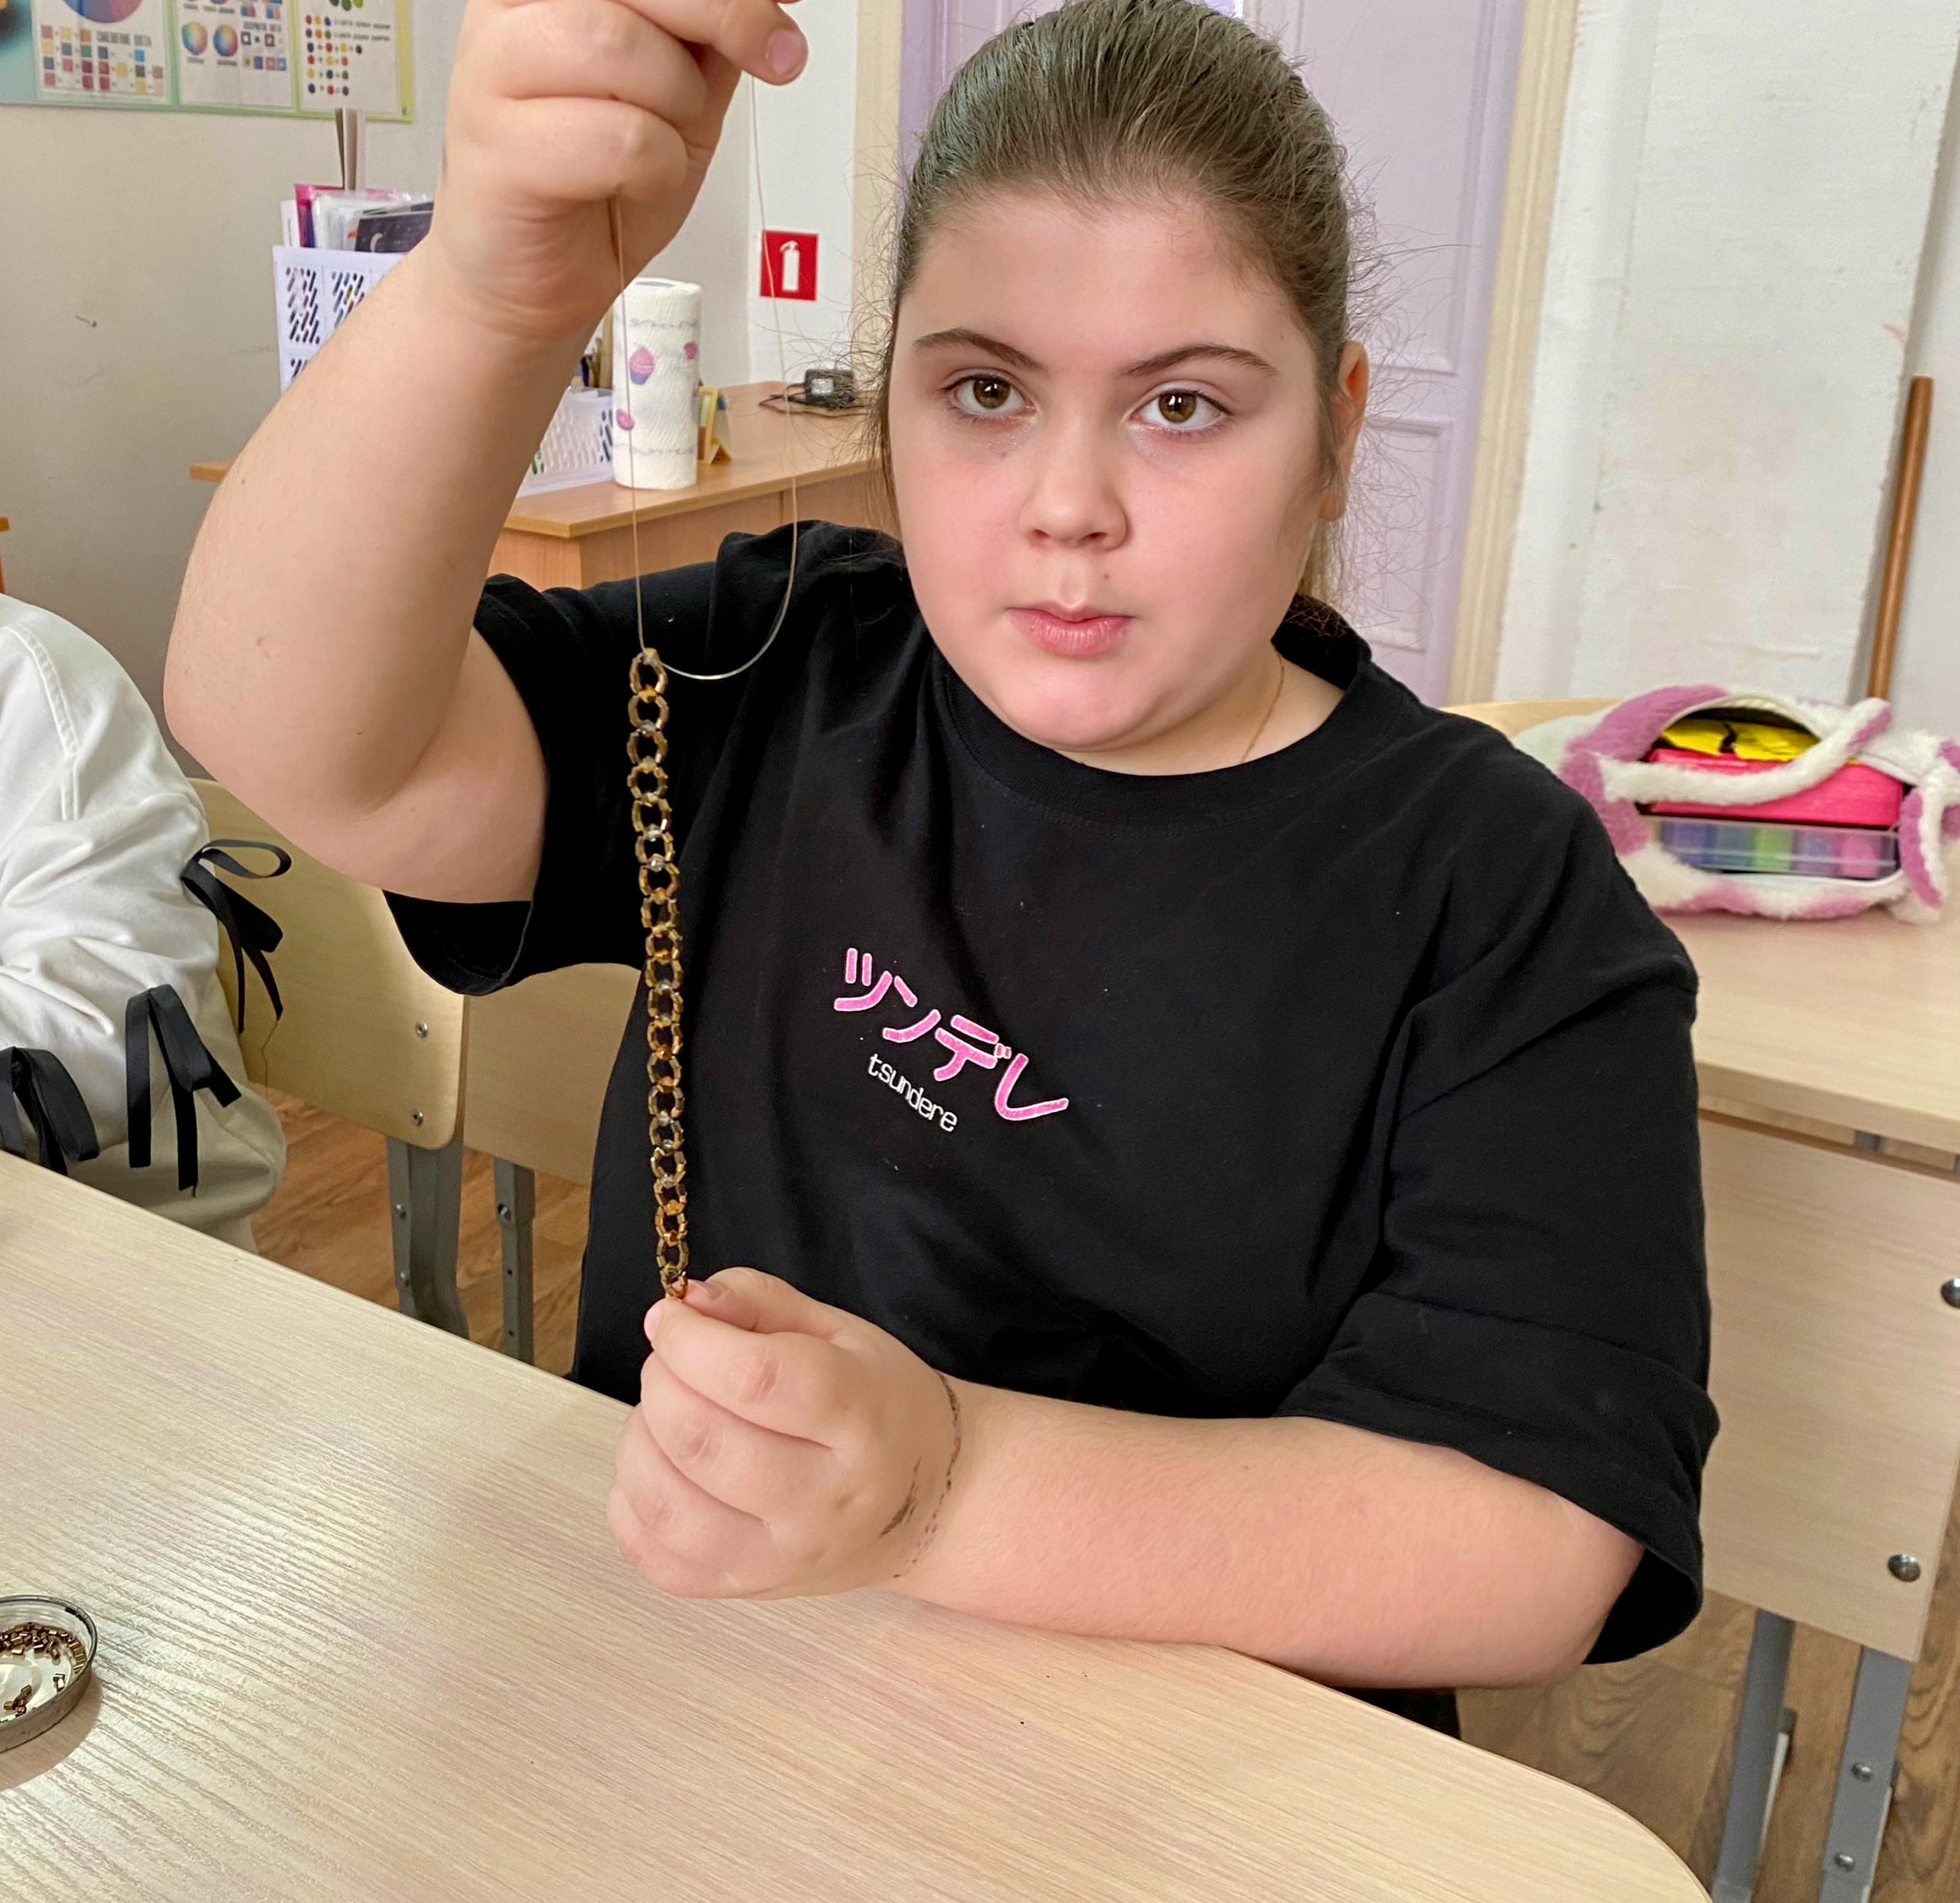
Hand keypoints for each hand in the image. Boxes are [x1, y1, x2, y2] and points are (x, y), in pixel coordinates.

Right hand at [429, 0, 808, 344]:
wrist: (535, 280)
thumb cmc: (600, 183)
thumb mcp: (680, 92)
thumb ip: (713, 34)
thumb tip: (776, 0)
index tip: (783, 7)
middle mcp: (512, 7)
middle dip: (727, 12)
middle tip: (776, 53)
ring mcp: (493, 70)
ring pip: (622, 48)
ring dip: (676, 106)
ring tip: (664, 141)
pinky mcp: (498, 146)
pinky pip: (619, 139)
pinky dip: (655, 169)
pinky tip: (634, 182)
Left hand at [608, 1268, 963, 1599]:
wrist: (922, 1504)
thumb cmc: (878, 1407)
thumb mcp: (842, 1332)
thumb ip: (759, 1302)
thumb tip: (685, 1304)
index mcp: (861, 1419)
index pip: (758, 1379)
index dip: (694, 1340)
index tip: (674, 1316)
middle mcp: (823, 1501)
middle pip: (703, 1440)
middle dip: (663, 1380)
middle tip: (673, 1360)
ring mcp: (780, 1558)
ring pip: (667, 1503)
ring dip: (642, 1438)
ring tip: (667, 1412)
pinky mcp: (741, 1591)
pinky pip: (652, 1554)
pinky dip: (633, 1499)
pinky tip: (663, 1465)